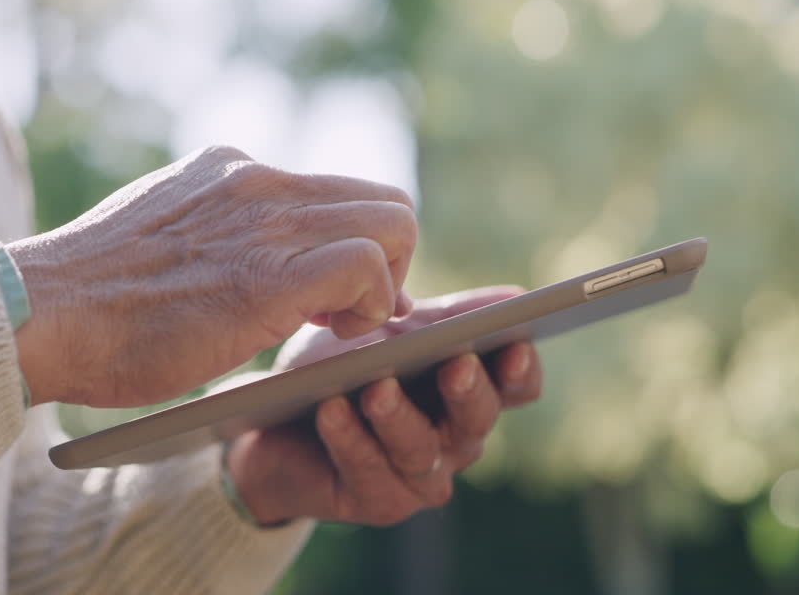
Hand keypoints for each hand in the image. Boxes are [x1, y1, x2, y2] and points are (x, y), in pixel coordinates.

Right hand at [7, 146, 415, 407]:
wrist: (40, 312)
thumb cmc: (90, 297)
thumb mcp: (160, 234)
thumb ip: (211, 231)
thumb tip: (244, 259)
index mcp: (229, 170)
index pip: (333, 188)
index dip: (354, 242)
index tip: (338, 294)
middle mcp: (257, 181)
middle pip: (382, 199)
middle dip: (389, 260)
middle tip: (352, 314)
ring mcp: (266, 223)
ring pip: (392, 221)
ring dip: (386, 284)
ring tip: (341, 327)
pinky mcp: (270, 276)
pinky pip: (367, 264)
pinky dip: (373, 305)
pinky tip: (334, 336)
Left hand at [225, 286, 542, 525]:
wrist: (276, 425)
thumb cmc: (344, 367)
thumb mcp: (394, 330)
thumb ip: (449, 317)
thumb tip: (511, 296)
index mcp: (470, 394)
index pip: (517, 385)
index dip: (521, 368)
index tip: (515, 342)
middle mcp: (456, 441)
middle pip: (476, 419)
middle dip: (467, 391)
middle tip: (455, 364)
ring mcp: (418, 477)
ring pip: (419, 449)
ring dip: (398, 416)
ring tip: (377, 387)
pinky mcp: (376, 501)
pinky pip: (366, 469)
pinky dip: (349, 437)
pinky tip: (331, 409)